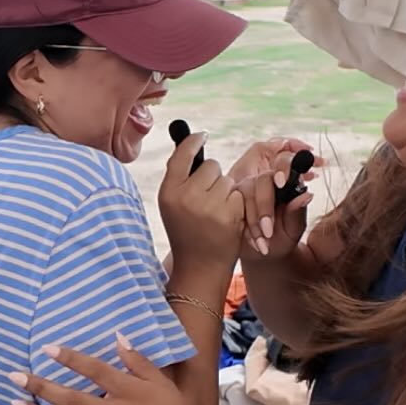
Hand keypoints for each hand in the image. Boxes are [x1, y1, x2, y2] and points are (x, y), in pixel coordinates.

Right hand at [158, 133, 244, 277]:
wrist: (199, 268)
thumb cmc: (187, 234)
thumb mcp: (172, 206)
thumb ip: (179, 178)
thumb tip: (192, 143)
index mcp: (168, 193)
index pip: (181, 155)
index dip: (193, 141)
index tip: (202, 136)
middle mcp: (185, 196)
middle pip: (210, 166)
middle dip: (214, 177)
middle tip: (208, 199)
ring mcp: (208, 205)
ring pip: (226, 180)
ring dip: (226, 192)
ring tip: (216, 213)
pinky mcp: (228, 214)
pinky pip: (238, 194)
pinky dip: (237, 205)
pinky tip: (227, 220)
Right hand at [229, 137, 318, 260]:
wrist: (268, 253)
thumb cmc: (283, 237)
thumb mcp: (294, 228)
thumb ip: (298, 212)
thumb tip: (306, 195)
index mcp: (285, 182)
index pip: (283, 164)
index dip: (282, 169)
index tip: (281, 182)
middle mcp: (265, 182)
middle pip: (261, 180)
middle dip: (264, 206)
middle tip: (269, 231)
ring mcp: (246, 190)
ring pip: (245, 194)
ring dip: (253, 221)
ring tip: (264, 242)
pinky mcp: (232, 202)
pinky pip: (233, 208)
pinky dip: (245, 228)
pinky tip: (255, 242)